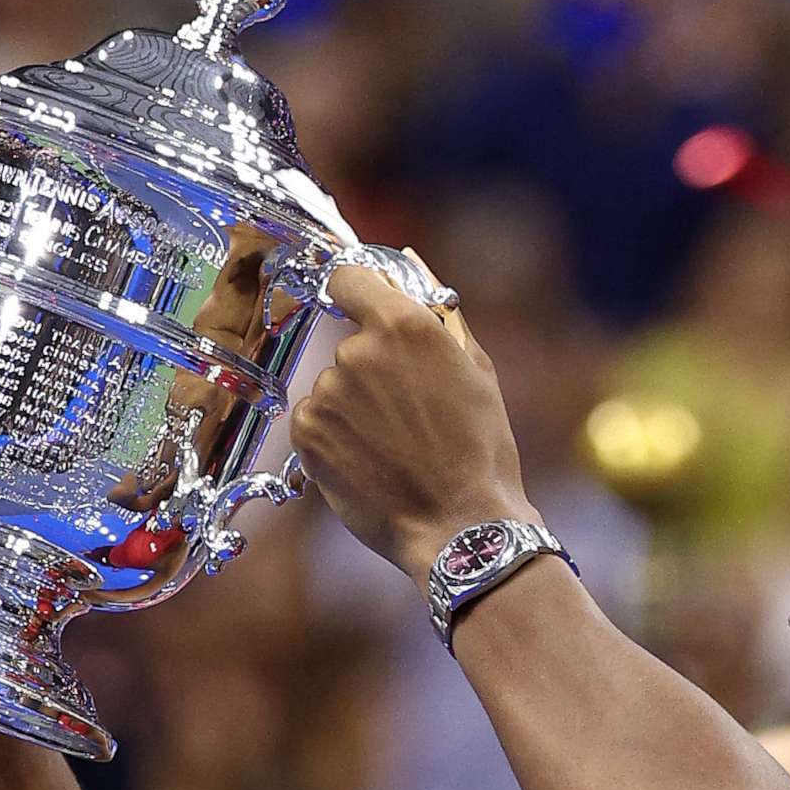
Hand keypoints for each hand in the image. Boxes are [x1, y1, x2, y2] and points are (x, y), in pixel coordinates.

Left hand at [291, 260, 533, 578]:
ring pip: (334, 386)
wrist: (460, 526)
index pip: (349, 276)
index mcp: (405, 324)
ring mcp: (328, 393)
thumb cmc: (481, 450)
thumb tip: (410, 262)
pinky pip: (317, 421)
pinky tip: (375, 462)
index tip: (364, 308)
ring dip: (356, 407)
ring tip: (396, 446)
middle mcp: (357, 351)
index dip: (357, 292)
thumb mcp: (477, 371)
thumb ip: (439, 312)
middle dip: (374, 369)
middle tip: (410, 413)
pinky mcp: (308, 434)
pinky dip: (339, 438)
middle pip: (350, 343)